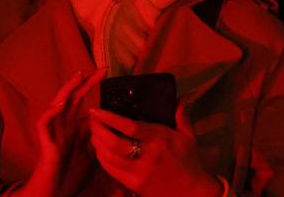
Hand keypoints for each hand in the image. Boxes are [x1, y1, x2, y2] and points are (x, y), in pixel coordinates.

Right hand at [13, 69, 104, 196]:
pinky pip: (44, 121)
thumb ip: (99, 138)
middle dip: (85, 82)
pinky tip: (61, 104)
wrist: (56, 191)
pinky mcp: (45, 140)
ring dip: (67, 90)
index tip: (106, 74)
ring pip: (57, 103)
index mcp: (74, 126)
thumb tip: (113, 125)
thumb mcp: (93, 153)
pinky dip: (52, 111)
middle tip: (100, 70)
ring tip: (78, 77)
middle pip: (73, 97)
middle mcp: (64, 125)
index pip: (83, 101)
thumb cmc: (72, 174)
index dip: (92, 86)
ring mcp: (54, 131)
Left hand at [89, 103, 223, 196]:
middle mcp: (146, 156)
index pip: (130, 127)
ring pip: (108, 157)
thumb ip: (181, 116)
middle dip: (98, 129)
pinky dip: (101, 157)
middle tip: (92, 118)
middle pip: (113, 143)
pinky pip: (110, 169)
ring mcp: (138, 173)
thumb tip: (180, 97)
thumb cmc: (188, 162)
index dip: (110, 117)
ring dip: (97, 142)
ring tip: (94, 130)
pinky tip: (99, 148)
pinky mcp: (132, 184)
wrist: (190, 193)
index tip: (97, 109)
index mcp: (159, 140)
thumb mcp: (188, 137)